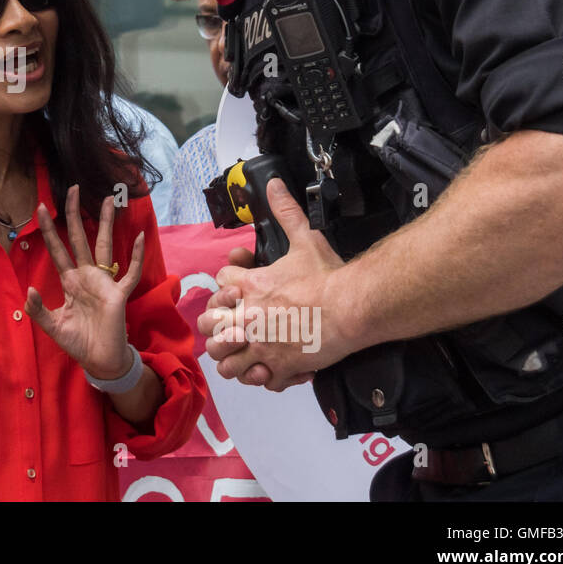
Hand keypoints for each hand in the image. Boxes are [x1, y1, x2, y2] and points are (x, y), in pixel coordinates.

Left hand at [26, 186, 143, 379]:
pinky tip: (138, 238)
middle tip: (72, 188)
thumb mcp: (52, 326)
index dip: (50, 229)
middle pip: (80, 238)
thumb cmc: (78, 341)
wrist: (99, 360)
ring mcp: (104, 282)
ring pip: (105, 246)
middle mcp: (87, 275)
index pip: (58, 249)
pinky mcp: (119, 294)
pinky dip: (136, 257)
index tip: (42, 207)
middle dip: (75, 214)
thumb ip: (38, 310)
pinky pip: (130, 272)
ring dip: (106, 224)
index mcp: (70, 281)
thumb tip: (29, 290)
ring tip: (107, 200)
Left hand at [197, 178, 351, 390]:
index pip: (219, 283)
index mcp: (251, 285)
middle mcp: (248, 316)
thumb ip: (286, 212)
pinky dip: (260, 377)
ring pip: (225, 360)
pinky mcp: (279, 367)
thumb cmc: (328, 276)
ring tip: (244, 354)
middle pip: (209, 326)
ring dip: (232, 358)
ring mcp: (261, 345)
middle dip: (217, 327)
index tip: (238, 289)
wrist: (352, 308)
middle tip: (233, 326)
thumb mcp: (305, 238)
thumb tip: (275, 184)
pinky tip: (269, 370)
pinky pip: (257, 379)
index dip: (226, 286)